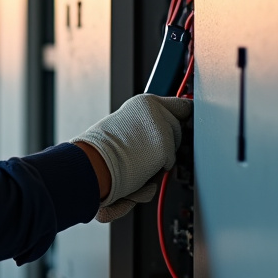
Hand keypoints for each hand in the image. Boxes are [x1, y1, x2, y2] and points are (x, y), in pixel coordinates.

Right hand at [72, 94, 191, 220]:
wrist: (90, 165)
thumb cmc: (98, 153)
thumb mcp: (123, 130)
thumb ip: (143, 131)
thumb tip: (160, 144)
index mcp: (144, 104)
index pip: (180, 105)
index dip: (182, 118)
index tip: (187, 122)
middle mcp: (155, 110)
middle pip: (180, 130)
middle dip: (167, 145)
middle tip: (145, 155)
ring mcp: (162, 128)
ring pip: (176, 148)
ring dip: (160, 160)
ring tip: (136, 163)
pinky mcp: (164, 147)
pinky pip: (169, 165)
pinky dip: (155, 172)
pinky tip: (138, 171)